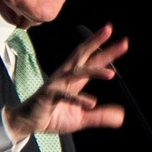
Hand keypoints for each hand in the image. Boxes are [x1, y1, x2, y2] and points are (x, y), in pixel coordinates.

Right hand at [4, 24, 126, 140]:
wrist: (27, 122)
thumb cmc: (52, 116)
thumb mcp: (81, 118)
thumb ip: (100, 116)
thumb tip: (121, 116)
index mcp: (76, 79)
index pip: (94, 60)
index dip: (109, 51)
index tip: (124, 42)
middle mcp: (67, 76)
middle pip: (83, 54)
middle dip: (97, 42)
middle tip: (109, 29)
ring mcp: (58, 84)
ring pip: (77, 72)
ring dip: (94, 72)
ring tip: (111, 73)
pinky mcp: (50, 95)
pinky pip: (66, 95)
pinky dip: (79, 99)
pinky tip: (91, 103)